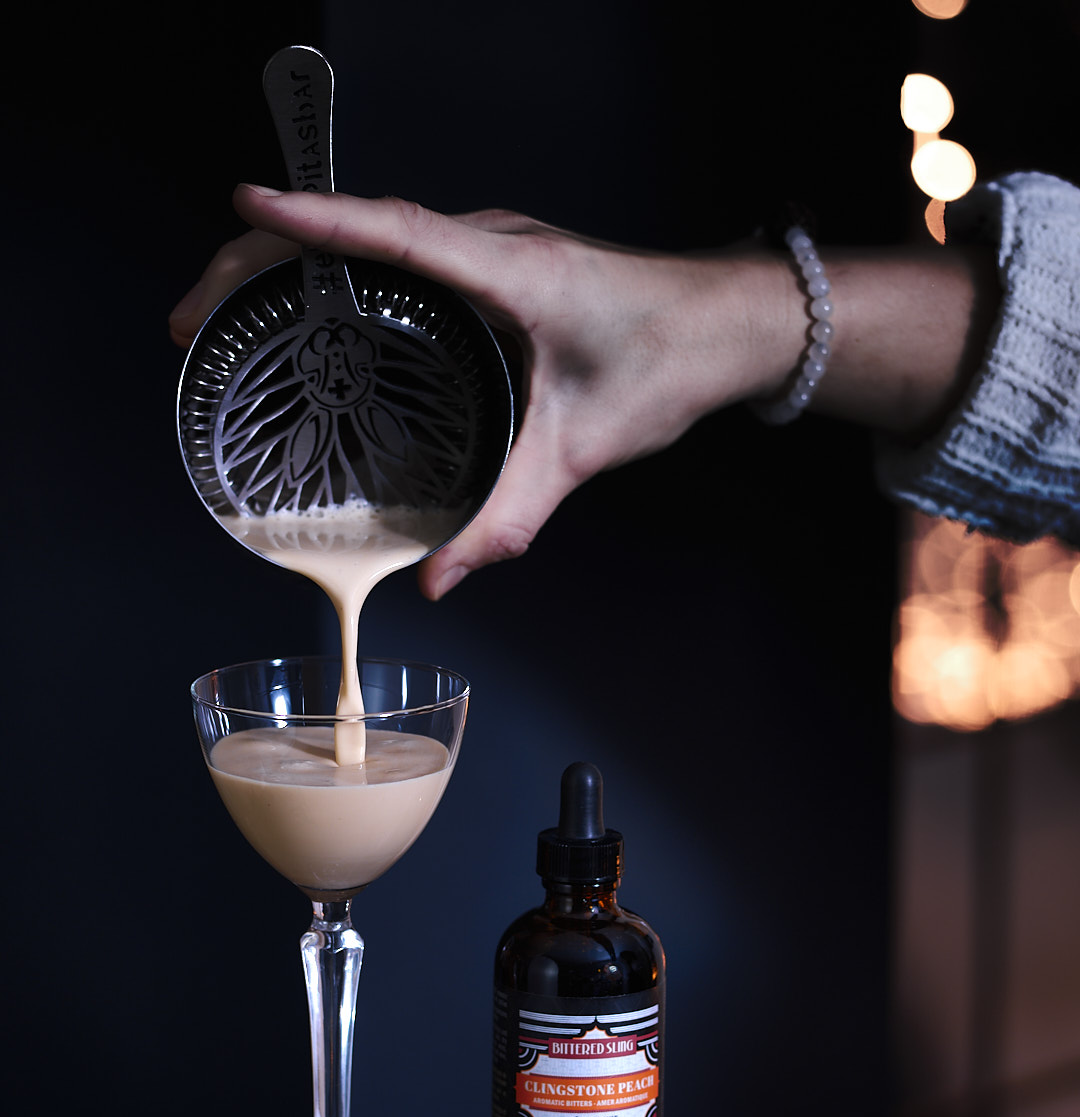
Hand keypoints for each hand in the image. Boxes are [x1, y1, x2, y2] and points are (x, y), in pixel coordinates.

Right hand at [170, 187, 796, 597]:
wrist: (726, 324)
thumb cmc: (668, 359)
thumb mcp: (582, 450)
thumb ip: (508, 517)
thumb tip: (438, 574)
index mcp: (510, 271)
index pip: (395, 231)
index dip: (316, 222)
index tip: (245, 209)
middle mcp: (489, 245)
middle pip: (353, 228)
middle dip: (260, 262)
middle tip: (195, 319)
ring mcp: (484, 249)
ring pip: (365, 235)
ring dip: (289, 265)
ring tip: (225, 317)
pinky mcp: (485, 266)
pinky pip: (391, 254)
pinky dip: (334, 273)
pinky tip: (305, 316)